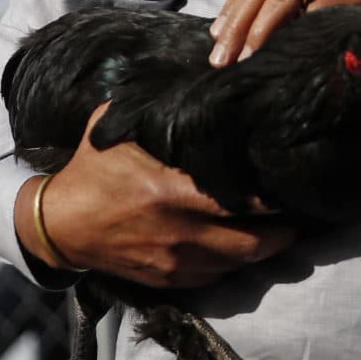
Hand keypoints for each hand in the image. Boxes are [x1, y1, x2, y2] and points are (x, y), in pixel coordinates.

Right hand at [18, 103, 297, 286]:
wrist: (60, 224)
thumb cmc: (94, 169)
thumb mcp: (119, 128)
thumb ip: (155, 107)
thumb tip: (192, 79)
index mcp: (170, 190)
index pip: (240, 200)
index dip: (273, 199)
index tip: (291, 183)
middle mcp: (178, 232)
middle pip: (252, 242)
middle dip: (284, 232)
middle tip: (300, 214)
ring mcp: (174, 261)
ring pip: (238, 264)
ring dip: (264, 250)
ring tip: (283, 230)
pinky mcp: (167, 280)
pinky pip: (215, 278)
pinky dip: (234, 263)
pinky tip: (244, 247)